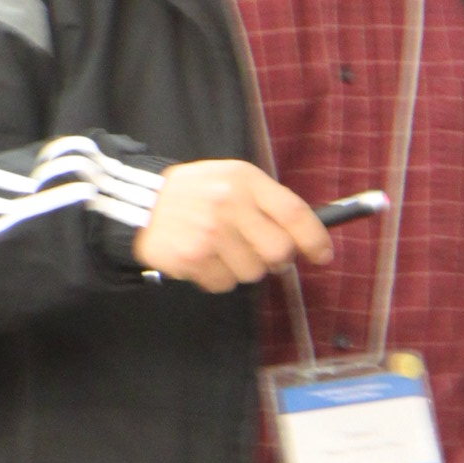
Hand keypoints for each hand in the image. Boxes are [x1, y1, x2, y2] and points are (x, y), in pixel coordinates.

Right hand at [134, 162, 332, 292]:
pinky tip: (204, 257)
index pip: (294, 213)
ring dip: (242, 268)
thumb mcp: (232, 179)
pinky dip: (217, 277)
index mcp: (244, 180)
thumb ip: (268, 202)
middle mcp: (228, 205)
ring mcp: (209, 234)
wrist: (141, 202)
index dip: (315, 238)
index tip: (323, 254)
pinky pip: (224, 284)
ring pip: (252, 273)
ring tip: (222, 249)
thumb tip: (307, 236)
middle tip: (262, 253)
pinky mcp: (191, 258)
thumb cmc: (196, 193)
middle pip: (279, 252)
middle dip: (276, 260)